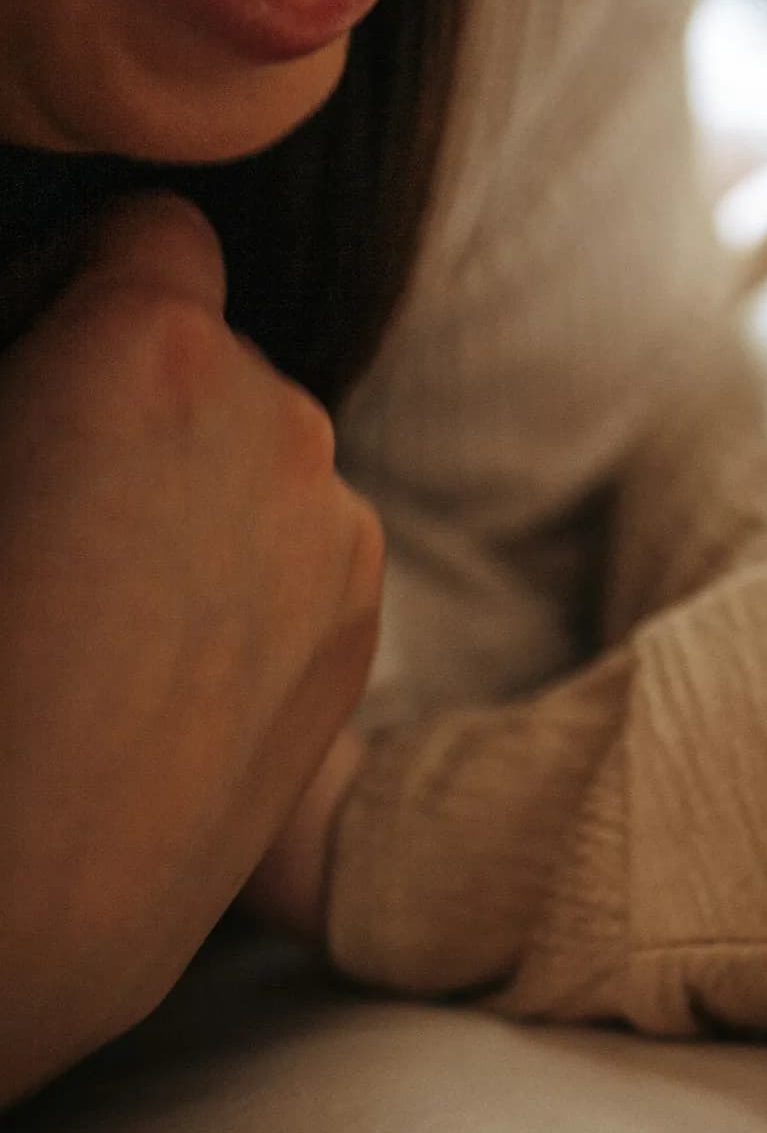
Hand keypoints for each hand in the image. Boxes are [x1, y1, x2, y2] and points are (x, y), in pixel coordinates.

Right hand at [0, 196, 383, 1100]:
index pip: (155, 233)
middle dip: (133, 399)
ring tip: (85, 605)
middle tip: (37, 505)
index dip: (82, 282)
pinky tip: (151, 661)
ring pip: (258, 457)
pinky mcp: (365, 623)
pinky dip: (238, 571)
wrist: (14, 899)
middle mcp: (282, 424)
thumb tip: (33, 341)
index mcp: (154, 357)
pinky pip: (297, 546)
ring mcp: (339, 530)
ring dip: (188, 489)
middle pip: (210, 355)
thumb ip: (11, 354)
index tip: (31, 353)